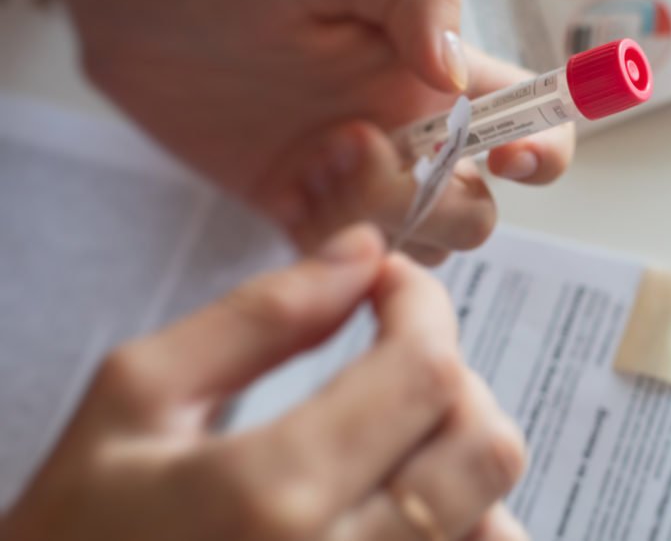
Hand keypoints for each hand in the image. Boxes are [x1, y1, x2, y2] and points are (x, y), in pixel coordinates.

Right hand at [0, 225, 527, 540]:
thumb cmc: (77, 529)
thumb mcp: (136, 400)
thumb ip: (258, 319)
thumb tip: (362, 252)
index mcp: (271, 493)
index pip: (424, 371)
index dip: (424, 305)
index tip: (393, 285)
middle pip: (484, 447)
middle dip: (453, 377)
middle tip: (391, 359)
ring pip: (497, 521)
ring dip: (462, 456)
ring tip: (390, 437)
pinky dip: (463, 522)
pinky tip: (395, 501)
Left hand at [39, 0, 574, 259]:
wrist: (138, 12)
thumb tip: (458, 74)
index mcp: (442, 75)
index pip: (534, 122)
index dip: (543, 151)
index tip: (505, 157)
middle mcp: (416, 134)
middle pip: (479, 209)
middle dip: (436, 202)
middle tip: (357, 144)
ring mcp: (363, 181)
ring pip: (420, 246)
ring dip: (376, 221)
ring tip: (312, 159)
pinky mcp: (310, 214)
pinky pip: (350, 263)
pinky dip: (332, 248)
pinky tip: (288, 190)